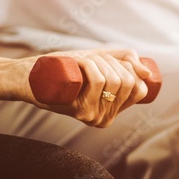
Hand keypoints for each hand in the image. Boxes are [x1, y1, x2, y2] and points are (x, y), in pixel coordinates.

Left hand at [18, 49, 151, 127]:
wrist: (30, 76)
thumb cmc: (64, 67)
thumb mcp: (100, 60)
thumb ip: (127, 63)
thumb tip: (148, 74)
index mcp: (112, 112)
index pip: (139, 89)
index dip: (130, 68)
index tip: (112, 61)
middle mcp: (104, 119)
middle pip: (127, 82)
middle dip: (112, 61)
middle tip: (93, 58)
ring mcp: (91, 116)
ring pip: (112, 79)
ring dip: (99, 59)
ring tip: (83, 60)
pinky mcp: (77, 109)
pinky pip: (96, 80)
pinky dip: (90, 63)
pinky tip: (81, 62)